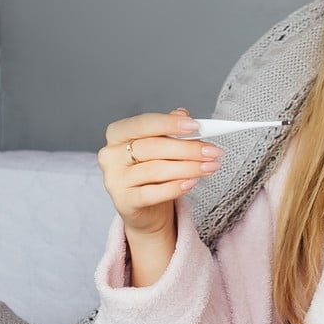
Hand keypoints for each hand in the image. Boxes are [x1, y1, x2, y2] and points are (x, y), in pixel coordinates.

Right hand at [97, 106, 220, 237]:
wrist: (145, 209)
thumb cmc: (153, 173)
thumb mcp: (162, 147)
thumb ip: (169, 130)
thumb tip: (183, 114)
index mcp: (118, 134)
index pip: (143, 124)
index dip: (169, 123)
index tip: (195, 126)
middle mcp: (111, 155)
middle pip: (152, 147)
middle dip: (187, 148)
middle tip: (213, 151)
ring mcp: (114, 179)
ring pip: (155, 170)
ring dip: (188, 167)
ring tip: (210, 167)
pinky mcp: (123, 201)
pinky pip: (152, 193)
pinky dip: (175, 187)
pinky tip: (192, 183)